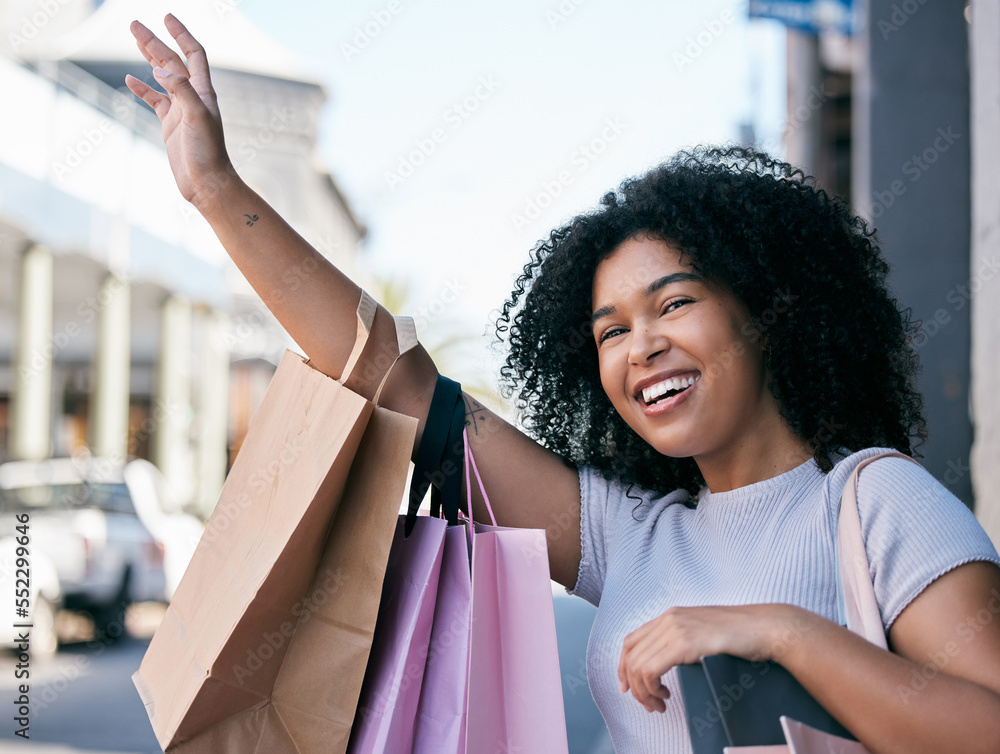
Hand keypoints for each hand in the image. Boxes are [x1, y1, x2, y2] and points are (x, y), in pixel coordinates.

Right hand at [125, 14, 236, 208]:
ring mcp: (181, 111)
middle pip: (172, 62)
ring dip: (149, 58)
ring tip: (134, 40)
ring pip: (162, 77)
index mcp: (203, 93)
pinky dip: (143, 89)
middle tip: (133, 24)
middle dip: (155, 42)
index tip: (167, 17)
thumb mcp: (197, 119)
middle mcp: (193, 98)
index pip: (193, 54)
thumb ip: (181, 92)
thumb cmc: (208, 154)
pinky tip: (130, 80)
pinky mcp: (171, 125)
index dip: (182, 34)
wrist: (207, 184)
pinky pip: (155, 101)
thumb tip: (160, 71)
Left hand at [617, 603, 812, 712]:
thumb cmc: (740, 635)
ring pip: (638, 665)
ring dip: (644, 691)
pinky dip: (652, 688)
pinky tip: (666, 696)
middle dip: (633, 684)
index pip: (631, 640)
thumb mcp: (702, 632)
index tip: (629, 687)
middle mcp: (668, 619)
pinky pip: (651, 669)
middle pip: (630, 655)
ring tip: (659, 704)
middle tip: (647, 703)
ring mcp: (675, 629)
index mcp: (670, 616)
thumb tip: (668, 661)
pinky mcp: (684, 643)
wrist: (764, 628)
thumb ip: (682, 641)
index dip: (623, 666)